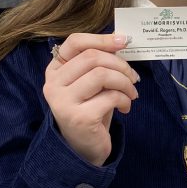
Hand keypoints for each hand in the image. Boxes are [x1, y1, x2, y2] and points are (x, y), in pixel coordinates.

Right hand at [43, 32, 139, 165]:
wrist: (84, 148)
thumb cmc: (90, 110)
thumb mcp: (91, 83)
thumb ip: (99, 62)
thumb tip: (121, 40)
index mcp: (55, 70)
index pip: (75, 42)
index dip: (102, 38)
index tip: (124, 41)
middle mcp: (53, 84)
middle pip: (92, 57)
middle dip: (120, 64)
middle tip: (133, 77)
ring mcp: (64, 102)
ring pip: (102, 74)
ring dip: (125, 82)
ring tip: (131, 93)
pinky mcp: (79, 118)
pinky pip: (110, 97)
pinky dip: (125, 100)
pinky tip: (125, 108)